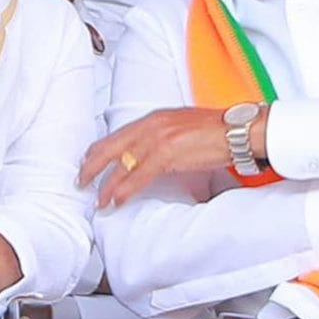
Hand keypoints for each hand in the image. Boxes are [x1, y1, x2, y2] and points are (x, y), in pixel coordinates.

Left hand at [79, 107, 230, 207]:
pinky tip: (116, 200)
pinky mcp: (168, 153)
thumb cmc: (216, 132)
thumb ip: (162, 137)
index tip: (88, 163)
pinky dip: (124, 189)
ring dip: (106, 185)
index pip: (117, 135)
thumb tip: (150, 155)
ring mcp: (158, 138)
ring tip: (98, 200)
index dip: (98, 151)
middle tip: (80, 181)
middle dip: (91, 166)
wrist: (238, 130)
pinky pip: (138, 175)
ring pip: (121, 164)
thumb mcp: (181, 128)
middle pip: (111, 147)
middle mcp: (151, 124)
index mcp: (154, 118)